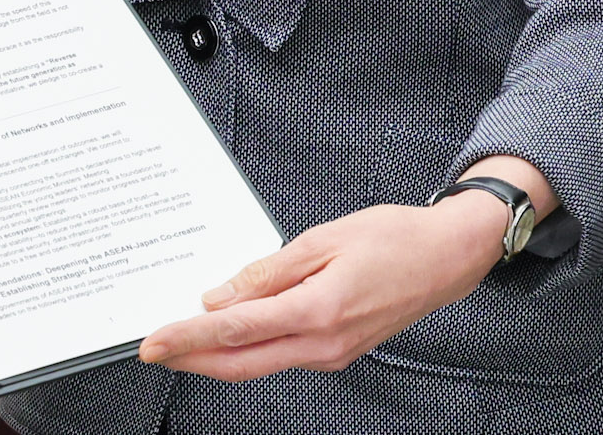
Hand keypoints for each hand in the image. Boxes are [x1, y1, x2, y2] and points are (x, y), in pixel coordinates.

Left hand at [135, 197, 511, 380]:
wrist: (448, 257)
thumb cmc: (395, 238)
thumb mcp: (322, 239)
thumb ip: (267, 272)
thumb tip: (219, 297)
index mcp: (317, 311)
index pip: (235, 330)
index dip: (187, 338)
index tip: (154, 342)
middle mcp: (324, 344)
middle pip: (240, 364)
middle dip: (191, 359)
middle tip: (153, 349)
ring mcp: (333, 354)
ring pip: (260, 363)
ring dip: (218, 355)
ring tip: (182, 335)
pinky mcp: (338, 351)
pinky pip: (282, 354)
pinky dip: (250, 346)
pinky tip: (232, 328)